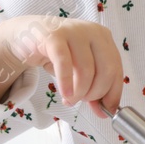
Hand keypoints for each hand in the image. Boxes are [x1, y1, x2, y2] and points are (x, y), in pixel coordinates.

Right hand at [0, 16, 124, 116]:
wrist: (27, 35)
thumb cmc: (57, 53)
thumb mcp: (79, 70)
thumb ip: (93, 87)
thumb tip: (105, 110)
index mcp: (104, 38)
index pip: (117, 70)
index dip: (113, 94)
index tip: (105, 111)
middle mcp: (93, 32)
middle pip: (107, 70)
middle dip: (96, 93)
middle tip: (82, 101)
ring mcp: (74, 32)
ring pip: (86, 70)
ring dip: (79, 92)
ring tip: (69, 99)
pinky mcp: (54, 37)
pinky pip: (64, 64)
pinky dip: (66, 83)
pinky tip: (65, 94)